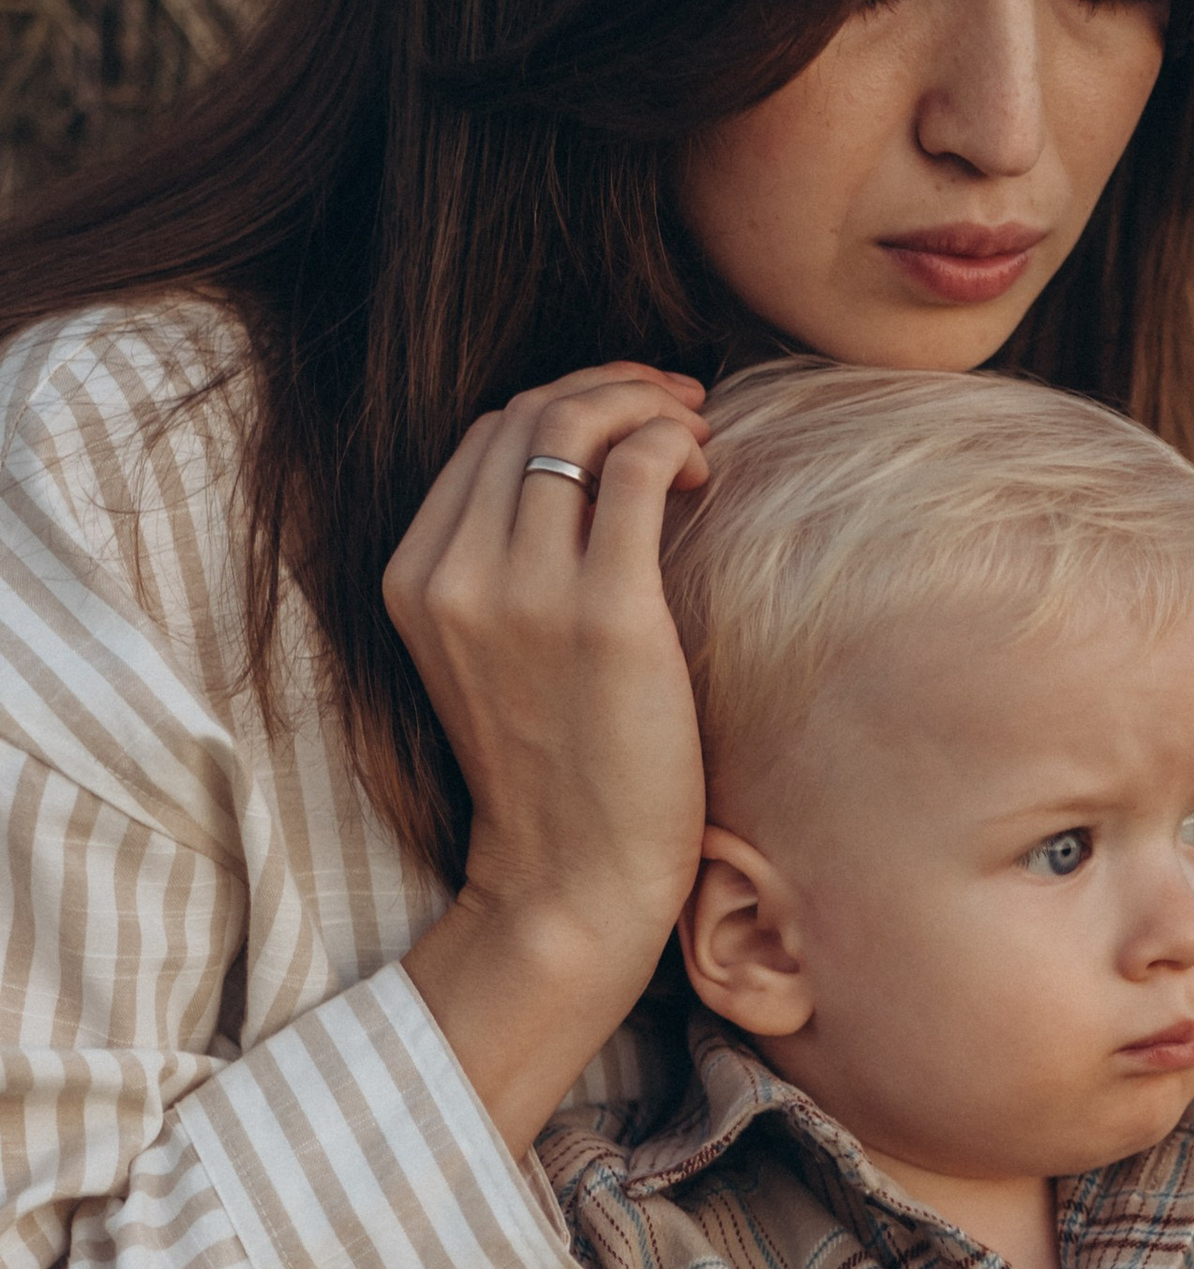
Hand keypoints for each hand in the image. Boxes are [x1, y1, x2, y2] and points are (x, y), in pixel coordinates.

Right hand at [389, 364, 711, 1151]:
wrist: (570, 878)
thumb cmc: (555, 772)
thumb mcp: (489, 656)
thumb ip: (505, 567)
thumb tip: (585, 473)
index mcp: (414, 578)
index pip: (485, 439)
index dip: (561, 407)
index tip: (627, 419)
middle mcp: (454, 574)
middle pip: (528, 417)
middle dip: (610, 390)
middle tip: (676, 407)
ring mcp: (524, 591)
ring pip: (576, 426)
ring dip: (647, 404)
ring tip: (695, 432)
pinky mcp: (604, 612)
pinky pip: (635, 468)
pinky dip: (672, 442)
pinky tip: (704, 471)